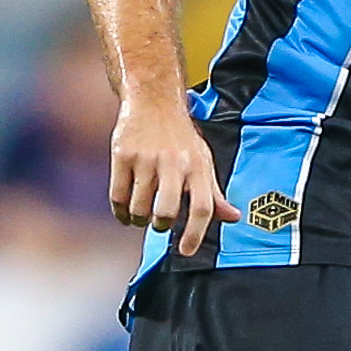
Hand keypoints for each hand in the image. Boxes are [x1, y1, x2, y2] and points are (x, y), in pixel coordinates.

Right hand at [110, 94, 223, 256]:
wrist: (153, 99)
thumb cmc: (180, 137)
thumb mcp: (202, 160)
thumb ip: (214, 192)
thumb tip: (234, 217)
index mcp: (198, 166)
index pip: (202, 208)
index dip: (195, 235)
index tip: (185, 251)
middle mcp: (173, 162)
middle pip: (166, 212)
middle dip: (161, 225)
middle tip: (159, 222)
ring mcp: (146, 158)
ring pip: (139, 209)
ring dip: (139, 219)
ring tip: (142, 212)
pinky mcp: (122, 155)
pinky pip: (117, 197)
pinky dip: (120, 212)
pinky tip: (125, 211)